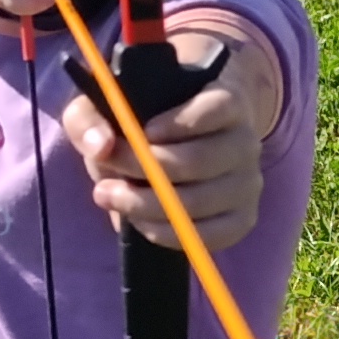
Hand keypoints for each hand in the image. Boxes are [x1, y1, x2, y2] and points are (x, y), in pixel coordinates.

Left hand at [68, 39, 273, 255]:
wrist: (175, 148)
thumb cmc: (142, 123)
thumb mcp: (107, 109)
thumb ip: (90, 119)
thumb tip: (101, 146)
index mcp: (226, 101)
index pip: (215, 109)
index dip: (178, 124)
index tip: (142, 133)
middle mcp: (246, 141)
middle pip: (199, 162)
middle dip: (143, 171)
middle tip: (104, 177)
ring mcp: (248, 183)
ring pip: (198, 204)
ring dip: (146, 206)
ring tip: (112, 198)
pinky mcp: (243, 218)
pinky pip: (208, 237)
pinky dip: (167, 233)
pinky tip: (140, 221)